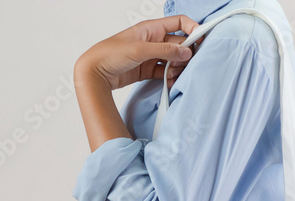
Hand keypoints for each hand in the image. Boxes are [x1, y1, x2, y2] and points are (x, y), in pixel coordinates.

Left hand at [74, 16, 202, 91]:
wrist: (94, 73)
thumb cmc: (110, 54)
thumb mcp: (140, 50)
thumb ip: (165, 50)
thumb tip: (186, 52)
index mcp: (151, 28)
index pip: (179, 23)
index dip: (192, 29)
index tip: (201, 41)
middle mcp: (153, 40)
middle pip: (179, 43)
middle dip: (186, 54)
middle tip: (187, 64)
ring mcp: (150, 56)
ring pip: (173, 59)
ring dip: (178, 68)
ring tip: (175, 76)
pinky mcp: (147, 70)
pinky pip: (165, 72)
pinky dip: (170, 77)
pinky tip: (170, 82)